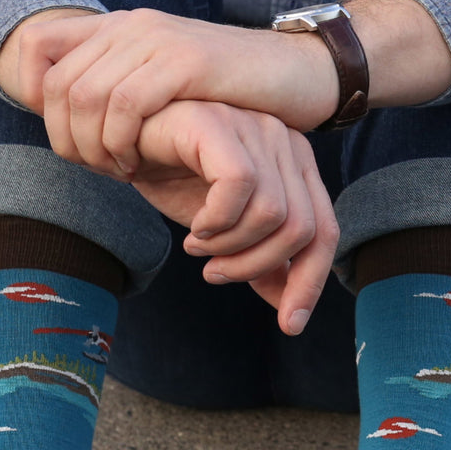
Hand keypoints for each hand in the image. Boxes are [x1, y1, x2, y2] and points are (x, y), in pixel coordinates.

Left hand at [0, 0, 450, 176]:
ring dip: (93, 147)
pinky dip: (120, 142)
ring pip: (86, 95)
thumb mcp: (164, 91)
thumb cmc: (230, 98)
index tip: (74, 152)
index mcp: (121, 29)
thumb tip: (71, 121)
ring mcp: (157, 40)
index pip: (41, 56)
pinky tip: (136, 168)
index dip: (44, 112)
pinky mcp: (184, 62)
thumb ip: (119, 96)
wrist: (294, 74)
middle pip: (59, 85)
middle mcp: (132, 26)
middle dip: (67, 140)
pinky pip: (126, 102)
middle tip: (99, 174)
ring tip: (119, 174)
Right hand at [128, 101, 338, 335]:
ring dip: (229, 246)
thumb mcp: (229, 233)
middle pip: (302, 230)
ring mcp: (254, 128)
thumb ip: (263, 263)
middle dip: (255, 268)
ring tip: (197, 245)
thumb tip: (291, 312)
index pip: (325, 234)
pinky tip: (194, 226)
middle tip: (214, 273)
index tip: (289, 325)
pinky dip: (215, 221)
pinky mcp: (219, 124)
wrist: (125, 145)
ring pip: (271, 214)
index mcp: (297, 167)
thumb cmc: (179, 182)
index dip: (310, 285)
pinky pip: (238, 185)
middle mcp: (285, 142)